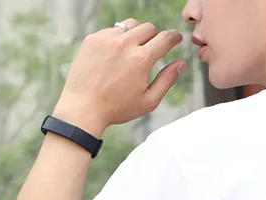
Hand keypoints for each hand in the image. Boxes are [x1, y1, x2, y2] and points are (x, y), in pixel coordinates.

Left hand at [53, 19, 185, 136]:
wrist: (83, 106)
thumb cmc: (118, 108)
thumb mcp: (149, 100)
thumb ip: (167, 80)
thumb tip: (181, 64)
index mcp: (141, 60)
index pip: (164, 39)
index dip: (174, 37)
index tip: (176, 38)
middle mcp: (124, 44)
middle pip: (148, 27)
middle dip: (155, 36)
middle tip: (153, 49)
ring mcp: (106, 39)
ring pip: (130, 24)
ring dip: (137, 34)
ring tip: (134, 51)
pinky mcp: (93, 38)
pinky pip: (112, 30)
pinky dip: (118, 38)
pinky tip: (115, 56)